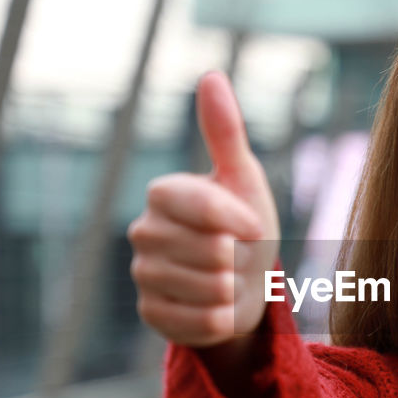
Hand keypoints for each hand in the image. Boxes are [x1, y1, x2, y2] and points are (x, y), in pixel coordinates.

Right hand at [127, 71, 280, 347]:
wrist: (243, 284)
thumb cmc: (245, 226)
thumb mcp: (243, 178)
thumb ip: (225, 132)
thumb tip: (210, 75)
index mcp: (163, 194)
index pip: (203, 207)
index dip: (239, 220)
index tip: (253, 225)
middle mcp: (143, 232)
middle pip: (211, 251)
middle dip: (240, 257)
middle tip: (237, 255)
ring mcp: (143, 276)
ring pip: (208, 288)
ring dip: (233, 288)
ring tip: (228, 279)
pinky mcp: (152, 315)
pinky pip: (202, 322)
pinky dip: (222, 318)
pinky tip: (217, 305)